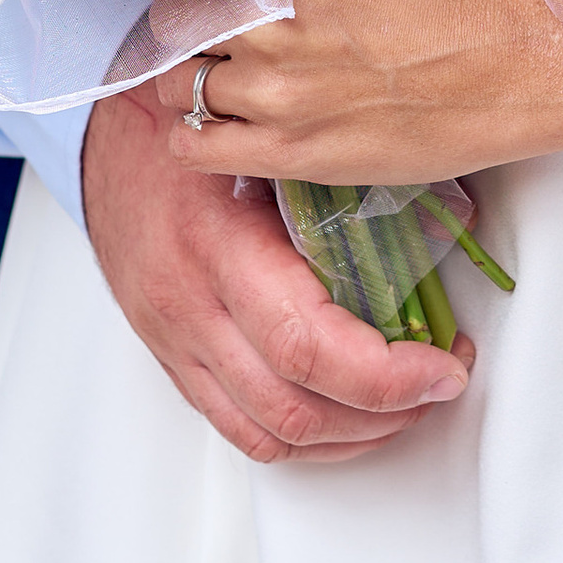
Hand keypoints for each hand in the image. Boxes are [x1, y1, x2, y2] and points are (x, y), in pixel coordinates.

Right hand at [80, 76, 471, 461]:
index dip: (389, 375)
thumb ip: (353, 187)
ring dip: (351, 436)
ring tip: (406, 402)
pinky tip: (346, 413)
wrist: (113, 132)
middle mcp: (190, 307)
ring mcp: (175, 341)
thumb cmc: (199, 125)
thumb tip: (450, 228)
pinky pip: (239, 427)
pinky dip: (302, 437)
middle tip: (441, 379)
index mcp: (220, 245)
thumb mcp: (278, 141)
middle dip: (387, 411)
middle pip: (294, 406)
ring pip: (268, 434)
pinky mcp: (171, 358)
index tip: (444, 363)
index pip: (308, 348)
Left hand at [153, 0, 562, 183]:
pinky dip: (192, 135)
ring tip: (224, 81)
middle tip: (213, 37)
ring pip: (177, 88)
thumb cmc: (458, 2)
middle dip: (187, 31)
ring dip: (193, 81)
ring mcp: (275, 95)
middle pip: (172, 28)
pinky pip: (193, 148)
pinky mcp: (290, 152)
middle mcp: (268, 28)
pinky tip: (217, 126)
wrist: (516, 67)